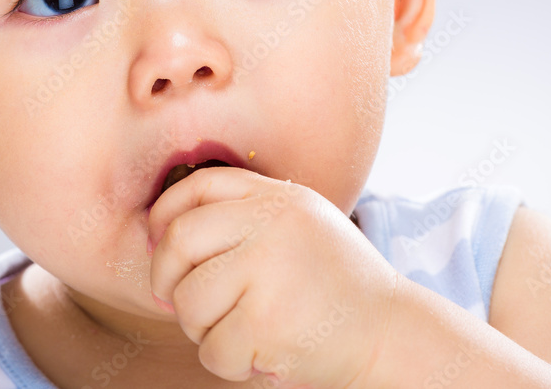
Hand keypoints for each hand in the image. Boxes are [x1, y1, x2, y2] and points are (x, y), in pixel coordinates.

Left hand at [146, 167, 399, 387]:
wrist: (394, 335)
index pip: (196, 188)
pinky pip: (212, 348)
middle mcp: (274, 224)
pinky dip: (229, 363)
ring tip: (241, 331)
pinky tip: (262, 356)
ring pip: (189, 302)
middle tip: (186, 305)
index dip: (165, 217)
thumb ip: (242, 218)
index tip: (166, 250)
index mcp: (279, 197)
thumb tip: (156, 237)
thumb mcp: (299, 226)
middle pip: (179, 241)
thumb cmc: (335, 286)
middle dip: (169, 280)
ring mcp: (271, 271)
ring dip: (203, 329)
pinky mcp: (269, 323)